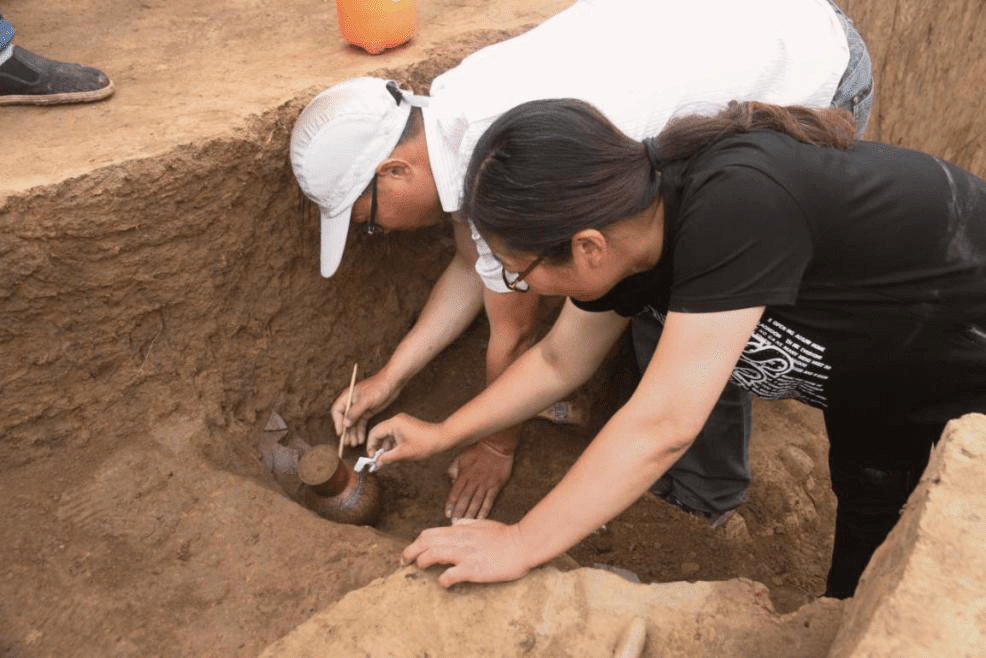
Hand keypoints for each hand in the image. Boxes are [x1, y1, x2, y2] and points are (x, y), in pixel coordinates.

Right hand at [331, 370, 402, 445]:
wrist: (392, 383)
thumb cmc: (378, 387)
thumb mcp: (365, 400)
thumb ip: (354, 412)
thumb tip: (345, 424)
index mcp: (347, 396)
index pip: (337, 411)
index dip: (337, 423)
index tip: (340, 433)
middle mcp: (351, 403)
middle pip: (344, 419)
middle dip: (346, 431)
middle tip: (347, 443)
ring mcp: (359, 408)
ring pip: (353, 423)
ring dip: (353, 433)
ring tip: (354, 443)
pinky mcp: (367, 412)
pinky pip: (361, 424)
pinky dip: (360, 431)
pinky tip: (361, 439)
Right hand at [366, 413, 449, 465]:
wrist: (441, 438)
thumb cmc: (424, 444)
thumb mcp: (403, 454)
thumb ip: (387, 458)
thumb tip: (377, 462)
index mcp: (394, 423)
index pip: (374, 433)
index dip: (370, 446)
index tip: (372, 457)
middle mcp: (396, 419)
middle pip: (379, 433)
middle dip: (377, 447)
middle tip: (377, 460)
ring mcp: (402, 421)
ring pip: (387, 434)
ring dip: (385, 447)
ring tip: (387, 460)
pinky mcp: (406, 425)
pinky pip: (394, 434)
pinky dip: (392, 444)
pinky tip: (394, 454)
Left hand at [402, 518, 531, 586]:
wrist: (523, 544)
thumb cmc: (505, 535)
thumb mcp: (483, 523)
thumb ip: (466, 523)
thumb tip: (454, 524)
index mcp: (460, 530)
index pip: (429, 533)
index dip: (415, 543)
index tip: (410, 552)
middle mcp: (459, 540)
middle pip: (425, 542)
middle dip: (410, 551)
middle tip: (403, 562)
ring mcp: (465, 554)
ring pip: (433, 554)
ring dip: (422, 561)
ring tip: (419, 567)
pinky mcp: (473, 569)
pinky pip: (451, 574)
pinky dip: (443, 580)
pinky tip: (444, 583)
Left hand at [445, 439, 514, 519]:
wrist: (496, 446)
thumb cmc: (477, 451)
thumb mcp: (461, 457)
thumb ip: (453, 469)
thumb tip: (451, 481)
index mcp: (464, 474)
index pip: (455, 492)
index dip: (451, 504)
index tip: (447, 514)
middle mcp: (473, 481)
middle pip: (464, 499)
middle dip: (459, 512)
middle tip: (454, 523)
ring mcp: (485, 484)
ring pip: (476, 501)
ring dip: (470, 513)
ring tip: (465, 523)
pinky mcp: (496, 485)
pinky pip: (489, 500)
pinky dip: (484, 510)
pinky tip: (480, 519)